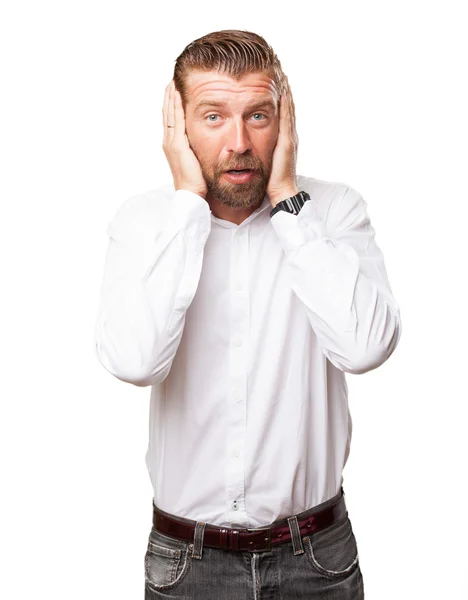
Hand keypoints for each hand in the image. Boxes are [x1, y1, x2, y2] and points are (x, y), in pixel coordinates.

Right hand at [162, 80, 207, 198]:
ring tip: (173, 80)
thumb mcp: (197, 160)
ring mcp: (171, 142)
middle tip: (172, 79)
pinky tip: (177, 93)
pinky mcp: (177, 144)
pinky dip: (175, 105)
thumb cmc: (197, 182)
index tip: (175, 89)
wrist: (191, 194)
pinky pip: (175, 119)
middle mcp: (169, 141)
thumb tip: (206, 140)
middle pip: (167, 112)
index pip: (171, 119)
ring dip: (171, 96)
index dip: (172, 103)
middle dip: (169, 95)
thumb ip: (197, 148)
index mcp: (173, 144)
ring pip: (169, 113)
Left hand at [266, 75, 298, 206]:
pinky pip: (287, 119)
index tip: (272, 82)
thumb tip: (245, 145)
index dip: (278, 98)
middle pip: (287, 107)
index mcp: (281, 140)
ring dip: (286, 91)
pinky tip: (283, 91)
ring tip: (281, 74)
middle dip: (284, 89)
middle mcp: (288, 136)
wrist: (280, 193)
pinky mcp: (287, 142)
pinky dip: (286, 104)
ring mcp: (289, 138)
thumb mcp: (262, 161)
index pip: (280, 114)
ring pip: (288, 109)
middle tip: (279, 70)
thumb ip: (258, 150)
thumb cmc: (269, 182)